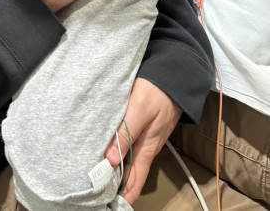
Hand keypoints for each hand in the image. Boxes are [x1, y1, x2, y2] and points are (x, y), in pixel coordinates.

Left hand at [104, 78, 181, 204]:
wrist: (174, 74)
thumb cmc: (158, 91)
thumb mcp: (140, 110)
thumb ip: (126, 132)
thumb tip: (111, 159)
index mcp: (147, 147)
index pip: (135, 180)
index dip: (124, 195)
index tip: (108, 204)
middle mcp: (146, 145)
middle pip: (130, 172)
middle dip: (116, 185)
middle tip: (96, 191)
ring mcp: (144, 135)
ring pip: (128, 158)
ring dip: (115, 168)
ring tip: (96, 174)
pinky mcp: (141, 124)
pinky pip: (128, 144)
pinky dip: (117, 151)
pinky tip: (105, 149)